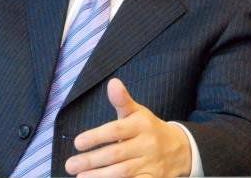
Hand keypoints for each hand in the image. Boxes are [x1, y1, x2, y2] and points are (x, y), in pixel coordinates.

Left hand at [65, 78, 191, 176]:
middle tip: (70, 164)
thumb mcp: (137, 112)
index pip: (116, 130)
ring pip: (123, 172)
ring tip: (80, 177)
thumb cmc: (149, 128)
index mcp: (141, 124)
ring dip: (100, 176)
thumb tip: (112, 82)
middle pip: (116, 153)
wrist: (180, 149)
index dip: (96, 137)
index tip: (77, 142)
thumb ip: (122, 100)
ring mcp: (151, 164)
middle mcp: (147, 144)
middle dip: (92, 160)